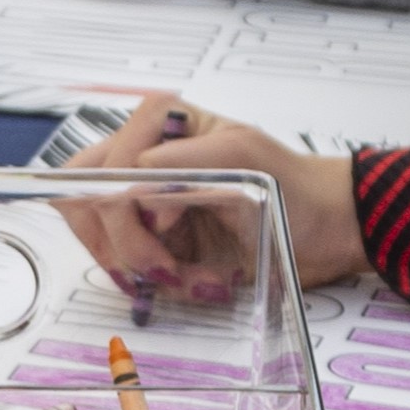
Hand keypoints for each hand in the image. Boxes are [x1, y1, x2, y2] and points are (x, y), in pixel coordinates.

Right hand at [52, 97, 363, 301]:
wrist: (326, 230)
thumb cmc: (296, 185)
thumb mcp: (245, 159)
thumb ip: (185, 160)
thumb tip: (132, 181)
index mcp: (161, 125)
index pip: (99, 163)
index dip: (119, 203)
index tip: (162, 226)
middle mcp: (144, 160)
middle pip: (84, 201)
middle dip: (123, 246)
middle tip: (164, 272)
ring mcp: (146, 203)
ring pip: (102, 241)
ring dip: (145, 270)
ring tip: (199, 280)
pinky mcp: (157, 241)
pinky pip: (128, 267)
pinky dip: (161, 284)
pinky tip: (204, 282)